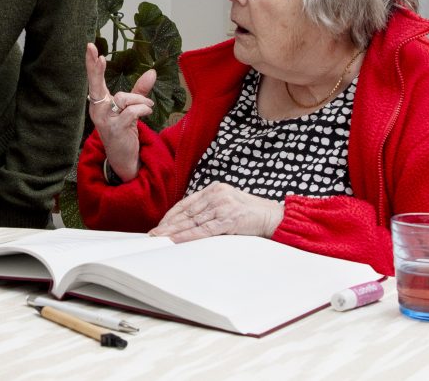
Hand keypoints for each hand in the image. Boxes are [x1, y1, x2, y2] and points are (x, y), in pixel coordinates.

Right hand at [85, 42, 155, 181]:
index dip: (92, 64)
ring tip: (147, 105)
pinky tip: (147, 111)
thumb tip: (152, 72)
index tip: (91, 47)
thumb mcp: (131, 108)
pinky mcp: (115, 129)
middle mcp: (98, 109)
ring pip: (123, 98)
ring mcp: (105, 119)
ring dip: (140, 99)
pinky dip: (143, 109)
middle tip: (98, 55)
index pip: (94, 79)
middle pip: (96, 84)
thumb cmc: (124, 130)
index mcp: (99, 102)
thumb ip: (140, 90)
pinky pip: (132, 111)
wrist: (123, 157)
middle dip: (96, 69)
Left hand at [149, 182, 284, 241]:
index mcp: (214, 189)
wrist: (275, 217)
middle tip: (153, 234)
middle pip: (187, 212)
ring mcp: (223, 206)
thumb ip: (211, 209)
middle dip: (168, 224)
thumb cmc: (252, 214)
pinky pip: (205, 230)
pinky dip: (189, 235)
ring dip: (175, 231)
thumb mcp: (229, 205)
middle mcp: (217, 195)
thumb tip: (190, 221)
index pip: (187, 203)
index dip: (171, 215)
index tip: (160, 225)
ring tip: (161, 238)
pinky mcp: (230, 220)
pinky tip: (177, 240)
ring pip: (193, 221)